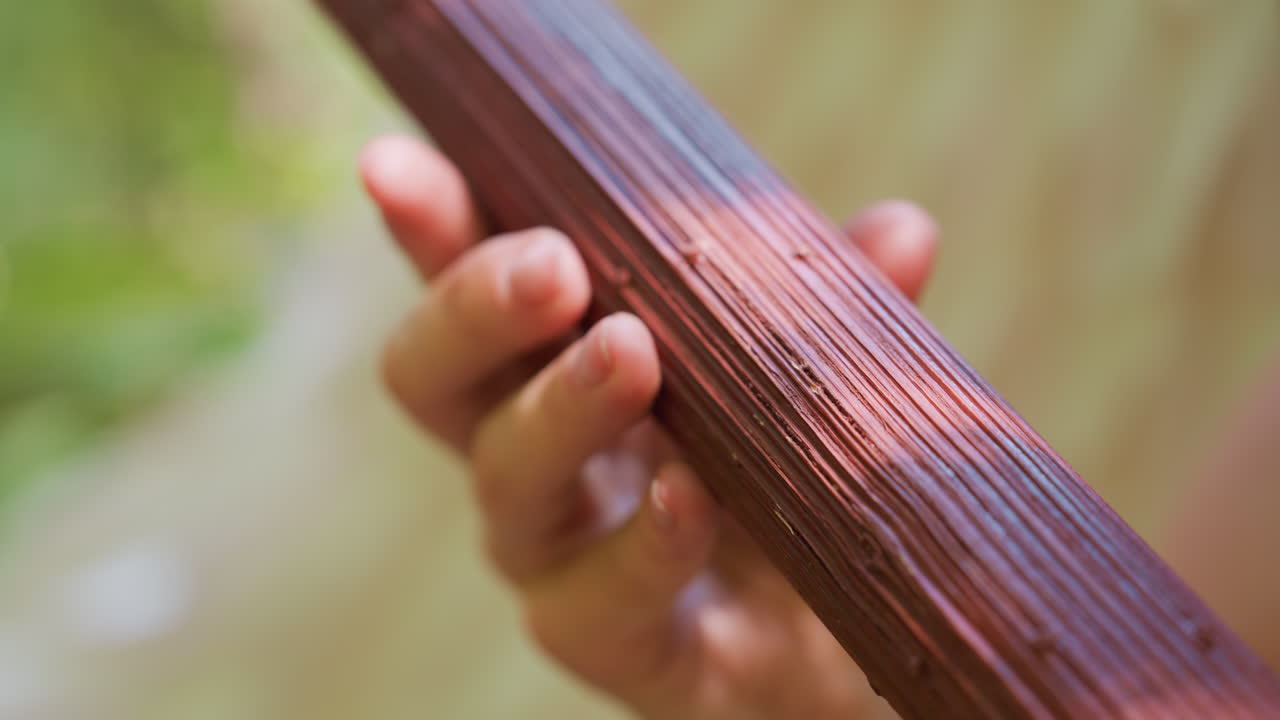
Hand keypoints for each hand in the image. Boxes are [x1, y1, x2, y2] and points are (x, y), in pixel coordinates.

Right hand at [362, 135, 936, 719]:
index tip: (397, 165)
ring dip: (561, 409)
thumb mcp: (810, 380)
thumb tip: (901, 232)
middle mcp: (533, 458)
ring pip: (505, 481)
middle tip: (553, 265)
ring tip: (629, 354)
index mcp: (555, 369)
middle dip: (476, 310)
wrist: (853, 636)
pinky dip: (644, 543)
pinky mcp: (616, 646)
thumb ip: (837, 314)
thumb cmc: (798, 480)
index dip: (427, 229)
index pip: (473, 289)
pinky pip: (597, 601)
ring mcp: (560, 557)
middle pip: (437, 381)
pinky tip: (690, 498)